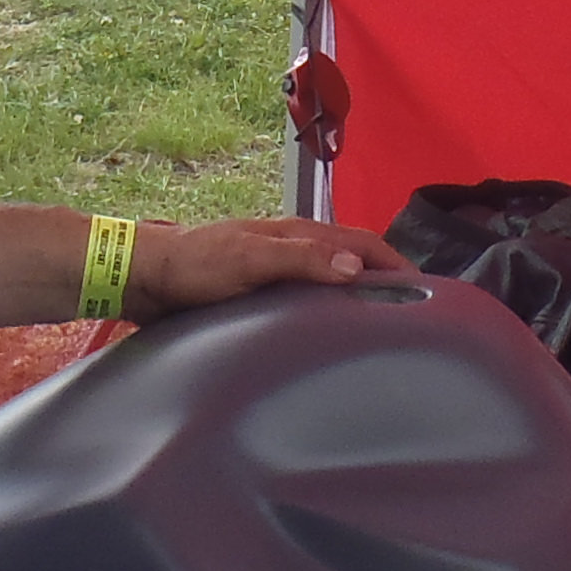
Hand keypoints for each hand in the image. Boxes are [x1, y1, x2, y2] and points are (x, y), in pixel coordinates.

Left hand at [120, 217, 406, 322]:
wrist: (144, 276)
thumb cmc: (194, 264)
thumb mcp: (249, 260)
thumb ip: (301, 261)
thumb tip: (356, 268)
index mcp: (297, 234)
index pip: (363, 243)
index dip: (396, 264)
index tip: (425, 293)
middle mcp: (293, 249)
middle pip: (353, 260)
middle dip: (384, 279)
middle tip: (409, 317)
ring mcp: (276, 270)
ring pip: (332, 280)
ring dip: (357, 296)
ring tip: (376, 329)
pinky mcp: (259, 293)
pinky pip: (307, 301)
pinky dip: (329, 310)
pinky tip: (326, 336)